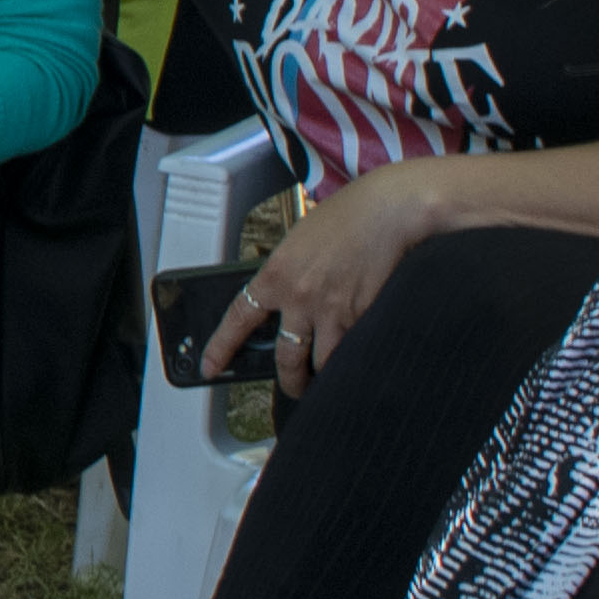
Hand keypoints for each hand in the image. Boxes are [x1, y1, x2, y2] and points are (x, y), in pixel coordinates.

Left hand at [200, 171, 451, 388]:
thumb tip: (285, 305)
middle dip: (290, 381)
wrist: (388, 211)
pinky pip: (355, 349)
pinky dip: (354, 356)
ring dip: (322, 377)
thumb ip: (287, 275)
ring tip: (326, 381)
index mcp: (276, 275)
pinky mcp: (364, 316)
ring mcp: (333, 310)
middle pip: (286, 358)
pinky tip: (358, 357)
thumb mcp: (299, 242)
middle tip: (294, 387)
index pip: (239, 319)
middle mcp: (300, 298)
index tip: (210, 367)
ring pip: (323, 363)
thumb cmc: (347, 218)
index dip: (221, 348)